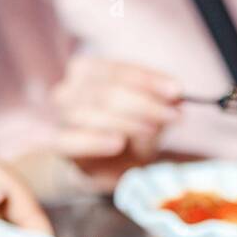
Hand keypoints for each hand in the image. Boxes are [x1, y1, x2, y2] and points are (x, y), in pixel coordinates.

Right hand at [49, 56, 181, 158]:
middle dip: (144, 102)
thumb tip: (176, 96)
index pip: (118, 69)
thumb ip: (160, 104)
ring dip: (126, 122)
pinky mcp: (59, 144)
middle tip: (172, 115)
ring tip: (151, 130)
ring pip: (90, 112)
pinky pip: (71, 140)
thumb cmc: (127, 132)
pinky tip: (117, 143)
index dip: (149, 79)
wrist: (103, 167)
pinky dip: (95, 140)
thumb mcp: (150, 115)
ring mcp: (61, 116)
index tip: (177, 90)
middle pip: (106, 91)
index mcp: (88, 70)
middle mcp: (69, 88)